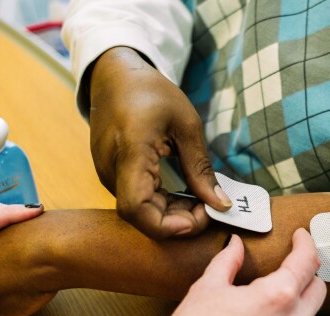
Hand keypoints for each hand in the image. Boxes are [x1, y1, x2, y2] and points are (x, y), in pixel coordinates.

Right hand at [89, 46, 231, 238]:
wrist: (114, 77)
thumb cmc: (150, 92)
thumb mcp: (187, 124)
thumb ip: (201, 168)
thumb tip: (221, 205)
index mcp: (131, 151)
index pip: (136, 208)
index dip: (168, 225)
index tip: (201, 216)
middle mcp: (112, 169)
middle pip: (141, 216)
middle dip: (179, 222)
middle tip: (210, 209)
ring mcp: (107, 174)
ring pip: (139, 211)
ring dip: (172, 213)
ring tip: (200, 199)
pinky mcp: (111, 175)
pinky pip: (136, 200)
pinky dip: (161, 204)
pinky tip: (182, 194)